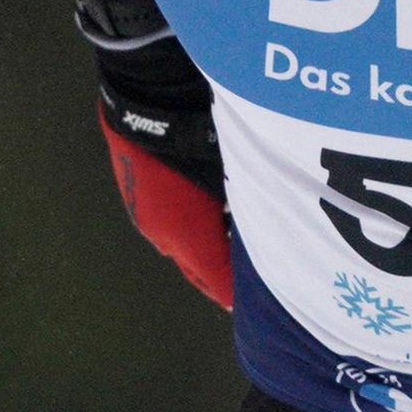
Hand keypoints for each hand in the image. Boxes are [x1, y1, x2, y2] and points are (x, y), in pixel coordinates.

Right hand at [98, 104, 232, 309]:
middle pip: (198, 269)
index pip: (217, 280)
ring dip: (205, 252)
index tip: (248, 305)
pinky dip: (189, 231)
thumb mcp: (235, 173)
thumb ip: (251, 203)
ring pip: (182, 247)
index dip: (234, 294)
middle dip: (220, 278)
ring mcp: (148, 219)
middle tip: (241, 286)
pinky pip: (169, 226)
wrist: (149, 106)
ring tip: (231, 253)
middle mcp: (165, 236)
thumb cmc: (201, 141)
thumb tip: (272, 215)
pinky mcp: (138, 200)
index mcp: (189, 238)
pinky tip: (208, 220)